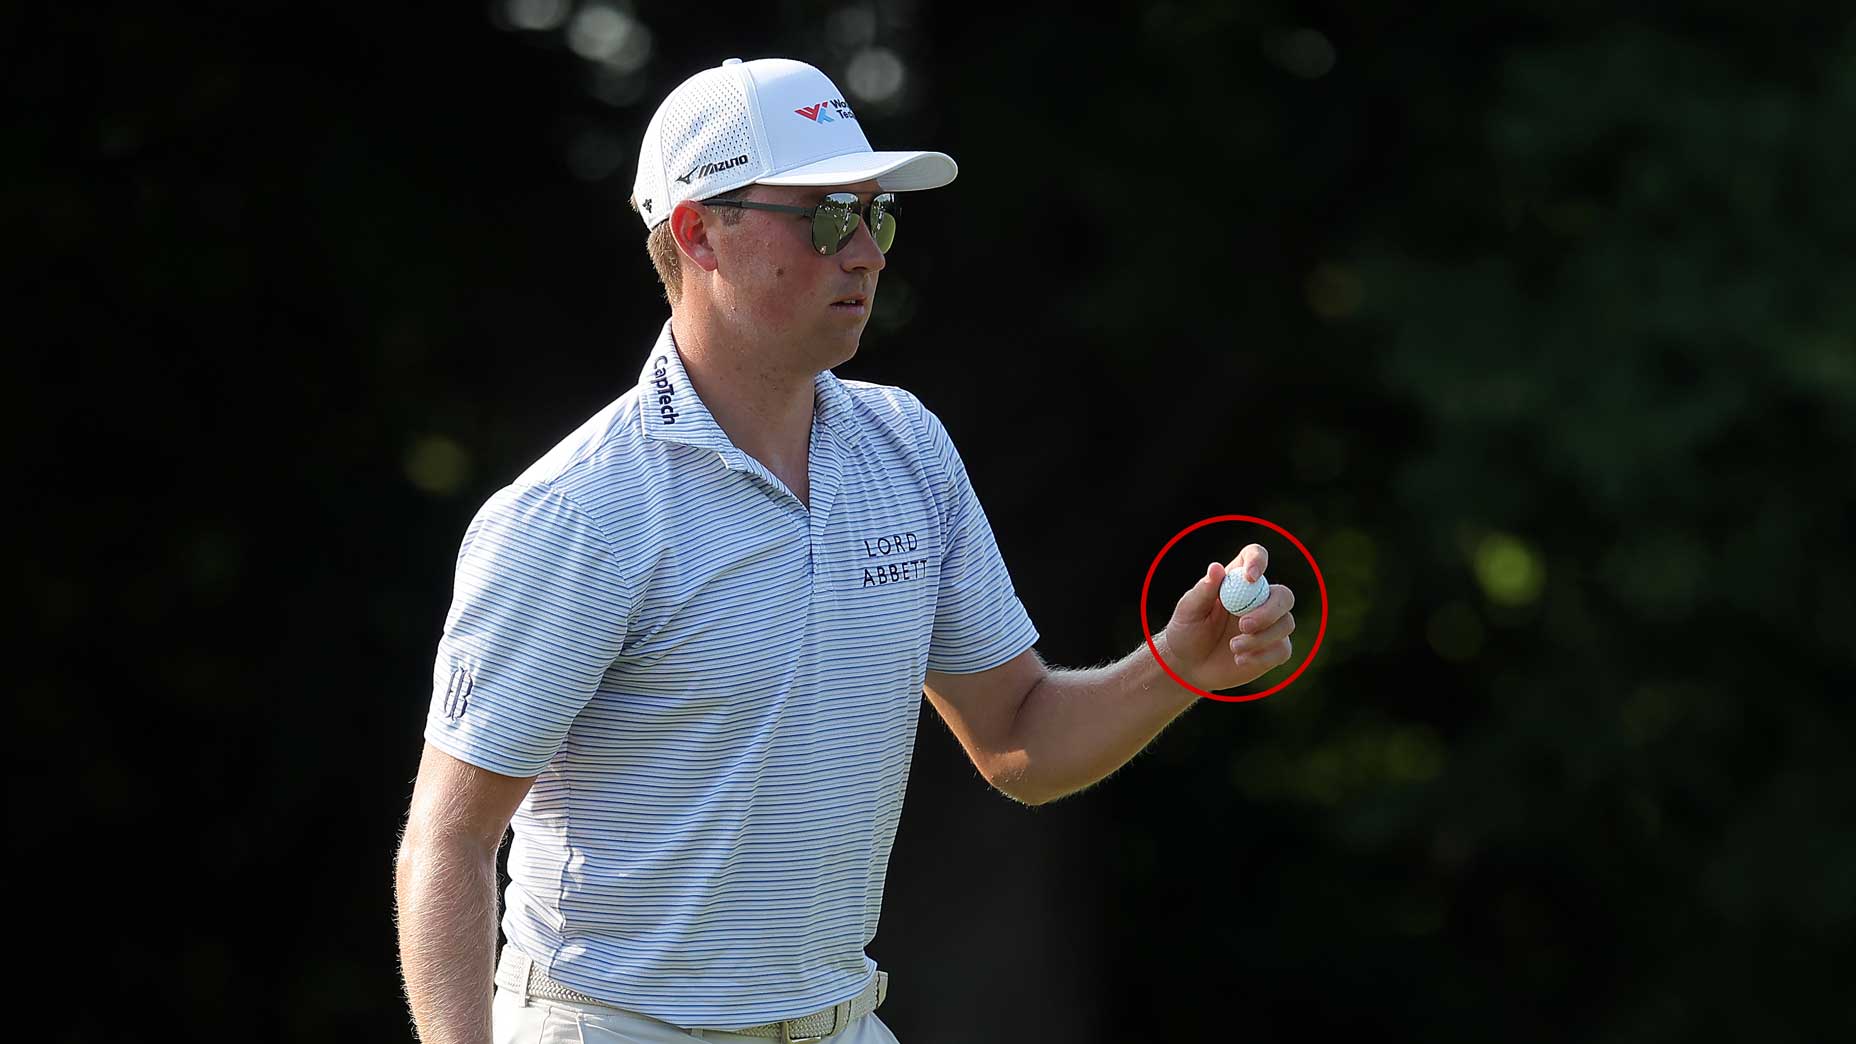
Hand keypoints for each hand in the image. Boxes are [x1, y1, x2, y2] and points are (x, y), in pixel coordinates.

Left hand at [1156, 543, 1295, 692]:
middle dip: (1268, 611)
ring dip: (1261, 638)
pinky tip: (1240, 660)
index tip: (1251, 577)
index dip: (1258, 561)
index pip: (1255, 557)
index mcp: (1237, 581)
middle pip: (1283, 595)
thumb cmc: (1187, 631)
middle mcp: (1259, 599)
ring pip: (1286, 623)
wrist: (1188, 665)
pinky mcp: (1274, 649)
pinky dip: (1262, 656)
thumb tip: (1216, 568)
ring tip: (1233, 647)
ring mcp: (1270, 625)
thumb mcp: (1188, 610)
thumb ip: (1203, 591)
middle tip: (1244, 625)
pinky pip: (1282, 649)